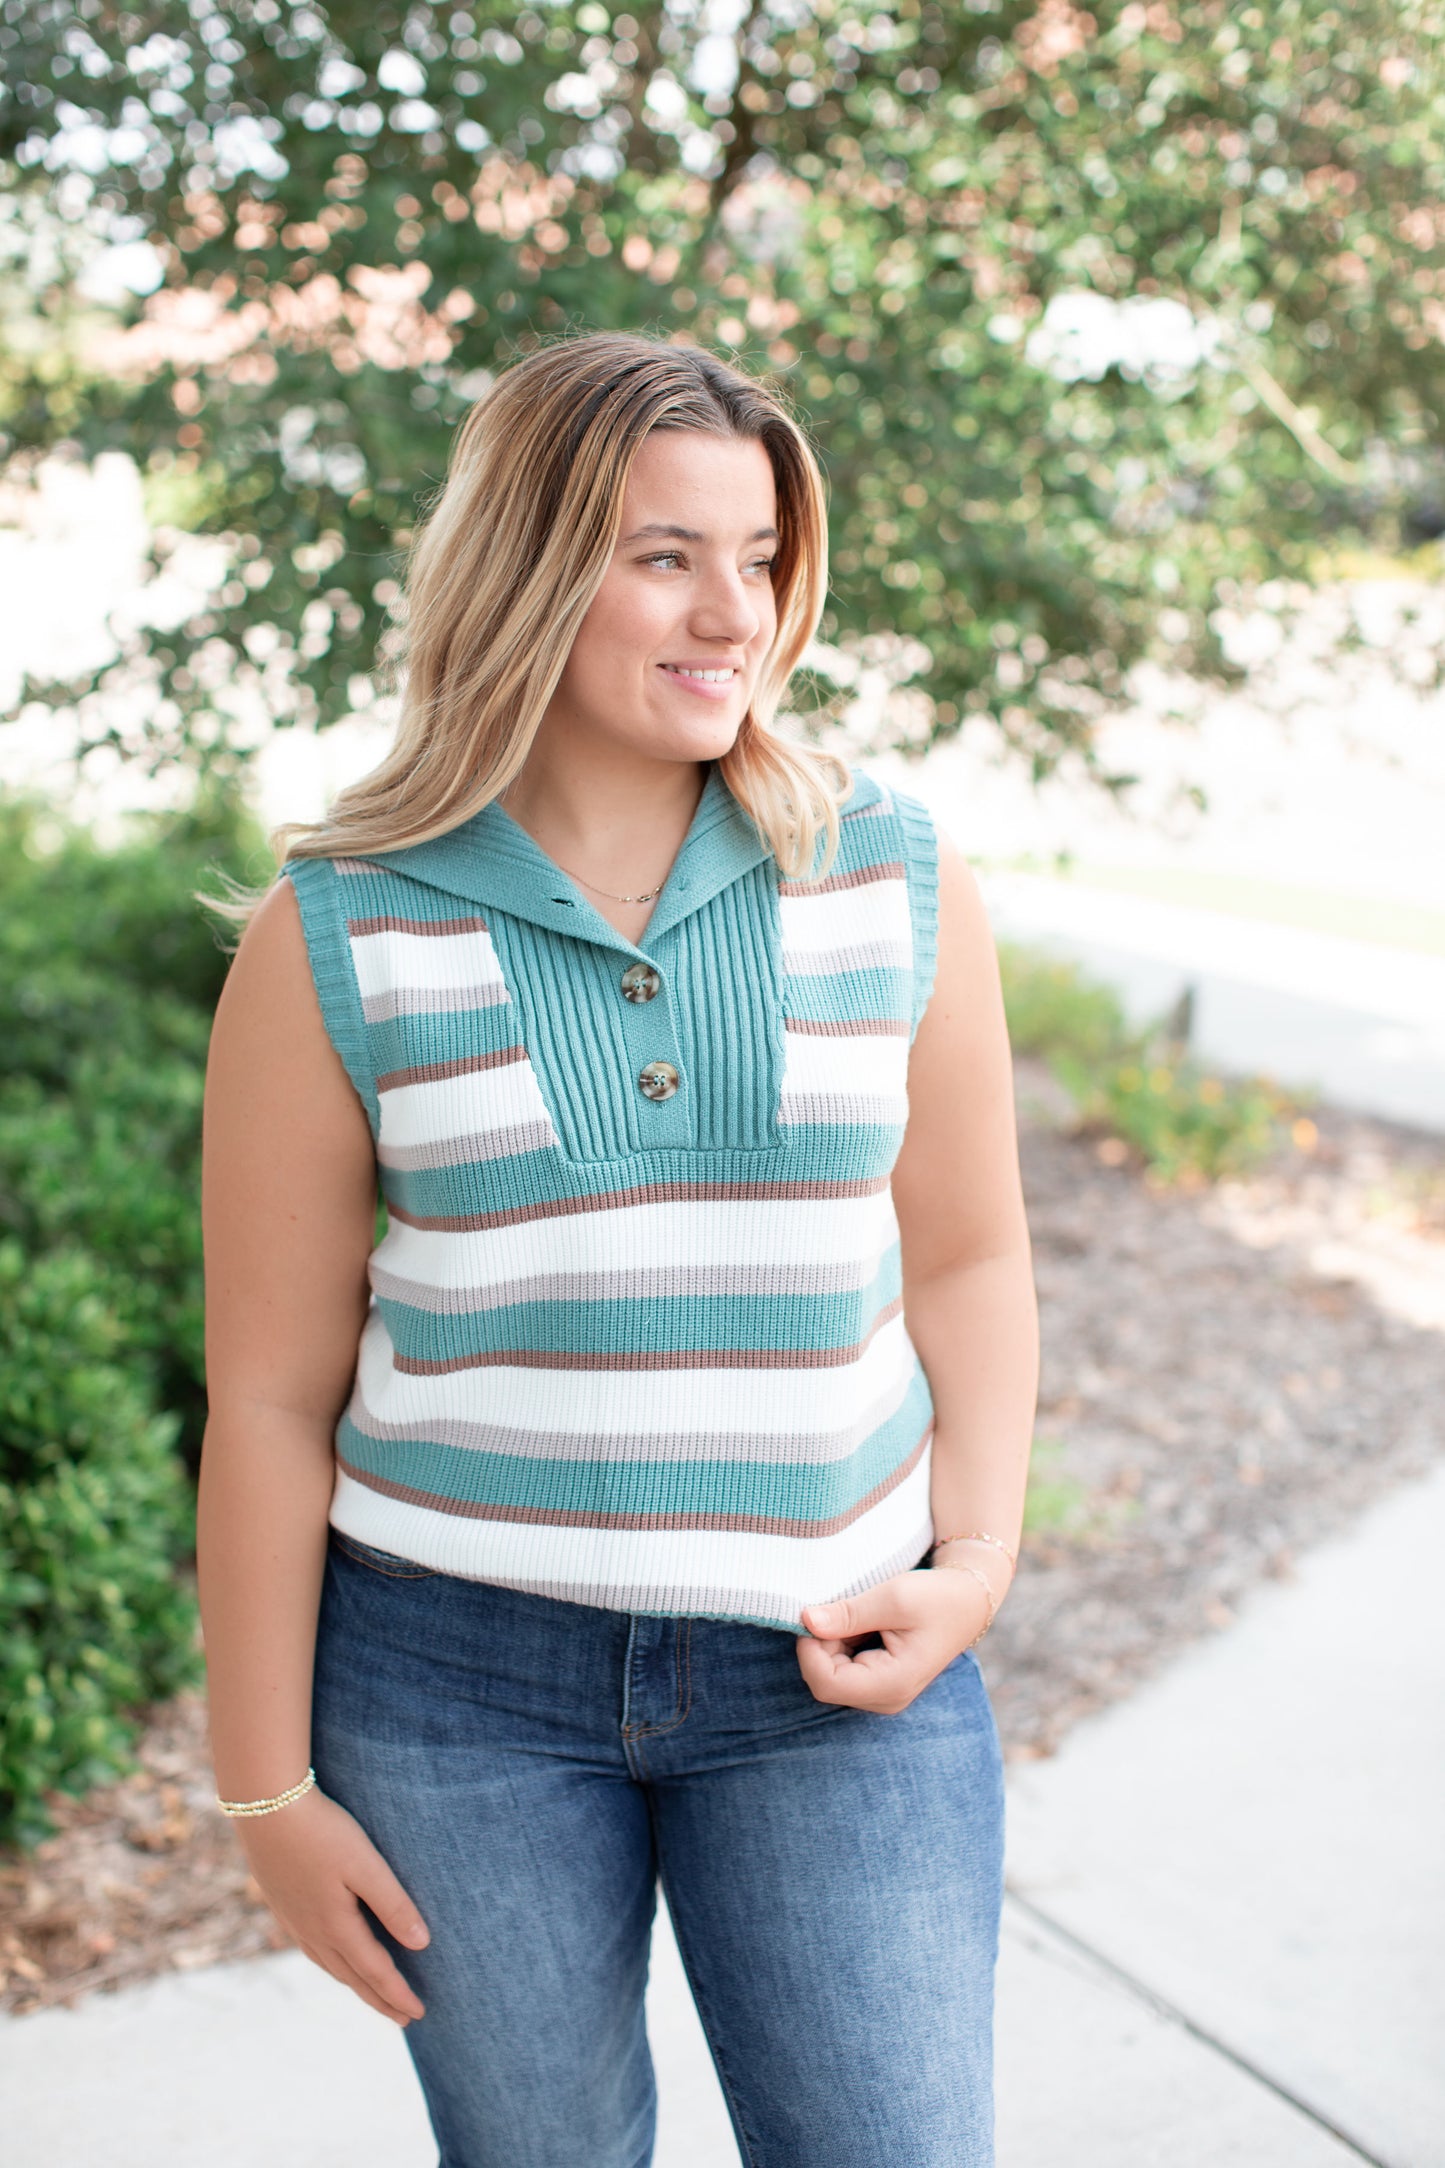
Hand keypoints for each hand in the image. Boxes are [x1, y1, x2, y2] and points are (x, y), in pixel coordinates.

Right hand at [235, 1785, 430, 2025]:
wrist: (264, 1805)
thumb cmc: (322, 1831)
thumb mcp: (365, 1865)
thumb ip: (393, 1904)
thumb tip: (421, 1945)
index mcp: (335, 1926)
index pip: (375, 1971)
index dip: (398, 1994)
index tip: (420, 2014)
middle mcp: (312, 1931)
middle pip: (351, 1976)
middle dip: (378, 1998)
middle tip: (403, 2018)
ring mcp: (293, 1919)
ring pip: (329, 1964)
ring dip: (354, 1983)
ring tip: (372, 1994)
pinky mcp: (282, 1902)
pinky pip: (311, 1948)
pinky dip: (330, 1962)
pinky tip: (332, 1955)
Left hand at [797, 1564, 1000, 1714]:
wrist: (967, 1602)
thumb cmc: (935, 1598)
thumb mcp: (892, 1597)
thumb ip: (848, 1613)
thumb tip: (806, 1620)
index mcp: (892, 1683)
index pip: (826, 1683)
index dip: (810, 1650)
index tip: (814, 1615)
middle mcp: (886, 1698)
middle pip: (825, 1681)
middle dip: (821, 1645)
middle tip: (839, 1609)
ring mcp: (883, 1694)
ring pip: (831, 1676)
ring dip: (831, 1643)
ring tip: (857, 1615)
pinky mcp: (880, 1684)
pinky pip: (843, 1671)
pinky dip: (840, 1645)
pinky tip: (861, 1625)